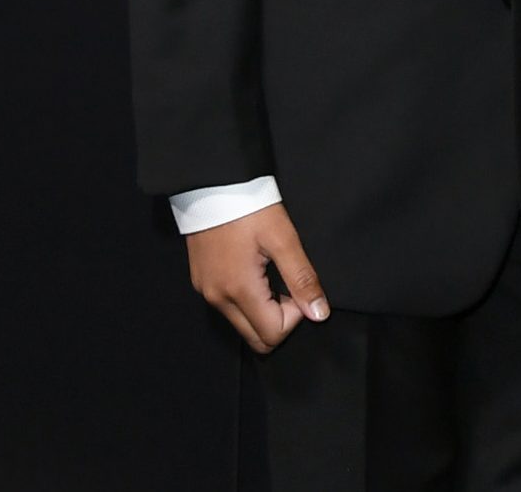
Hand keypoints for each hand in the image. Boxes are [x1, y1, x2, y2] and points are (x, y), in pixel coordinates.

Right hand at [185, 202, 329, 353]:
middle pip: (255, 338)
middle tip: (287, 283)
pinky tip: (255, 269)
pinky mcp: (202, 281)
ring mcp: (206, 292)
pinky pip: (228, 308)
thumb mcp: (283, 237)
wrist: (213, 182)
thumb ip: (302, 278)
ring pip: (241, 325)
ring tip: (271, 272)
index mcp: (238, 291)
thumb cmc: (250, 206)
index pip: (272, 335)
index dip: (294, 316)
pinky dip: (247, 300)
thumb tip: (319, 314)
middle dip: (278, 320)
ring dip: (263, 310)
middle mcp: (218, 299)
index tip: (297, 284)